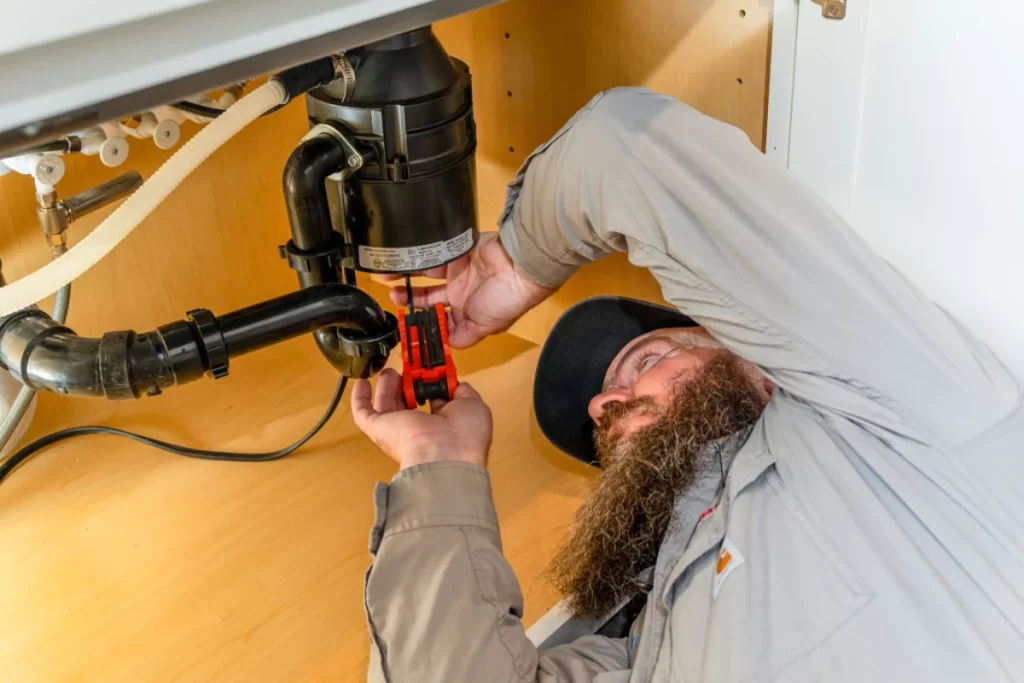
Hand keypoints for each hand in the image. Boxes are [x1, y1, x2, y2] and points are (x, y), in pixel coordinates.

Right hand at [351, 368, 492, 468]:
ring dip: (387, 386)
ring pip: (387, 404)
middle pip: (408, 403)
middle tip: (408, 368)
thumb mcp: (473, 405)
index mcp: (443, 426)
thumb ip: (464, 392)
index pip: (434, 403)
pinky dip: (359, 398)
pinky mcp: (379, 429)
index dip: (432, 385)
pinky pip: (363, 413)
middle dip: (408, 384)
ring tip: (388, 371)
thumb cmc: (463, 435)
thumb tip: (456, 385)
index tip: (431, 370)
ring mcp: (398, 429)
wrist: (443, 456)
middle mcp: (419, 429)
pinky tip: (361, 383)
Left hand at [389, 232, 554, 347]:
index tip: (404, 323)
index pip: (438, 320)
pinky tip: (405, 262)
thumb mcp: (483, 328)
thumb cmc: (503, 301)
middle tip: (393, 297)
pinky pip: (433, 256)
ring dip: (408, 278)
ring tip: (388, 278)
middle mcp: (461, 294)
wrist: (518, 267)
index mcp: (467, 313)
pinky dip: (419, 259)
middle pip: (428, 298)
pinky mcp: (456, 252)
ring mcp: (458, 272)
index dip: (421, 322)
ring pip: (427, 277)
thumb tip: (444, 347)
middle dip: (409, 300)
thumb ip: (462, 338)